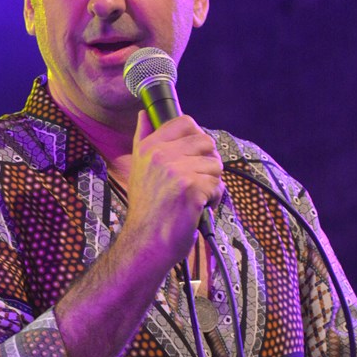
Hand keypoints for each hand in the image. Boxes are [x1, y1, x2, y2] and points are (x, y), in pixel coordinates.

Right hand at [124, 111, 223, 265]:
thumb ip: (144, 138)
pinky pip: (218, 185)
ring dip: (211, 183)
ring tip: (195, 197)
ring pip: (215, 165)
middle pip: (206, 142)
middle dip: (207, 163)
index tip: (194, 156)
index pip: (185, 122)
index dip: (197, 138)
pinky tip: (198, 208)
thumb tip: (143, 114)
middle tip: (195, 182)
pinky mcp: (192, 189)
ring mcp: (177, 171)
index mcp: (150, 147)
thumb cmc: (147, 209)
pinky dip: (214, 199)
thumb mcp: (138, 168)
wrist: (145, 242)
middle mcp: (161, 155)